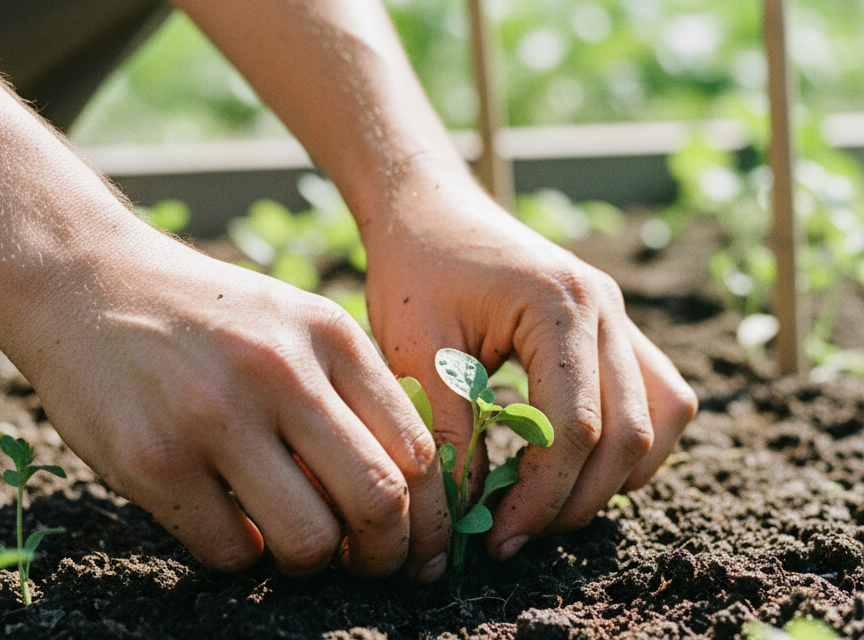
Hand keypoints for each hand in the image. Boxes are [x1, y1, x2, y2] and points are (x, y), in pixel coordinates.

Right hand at [12, 226, 450, 580]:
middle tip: (370, 565)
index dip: (429, 515)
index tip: (417, 544)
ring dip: (312, 563)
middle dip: (385, 555)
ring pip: (308, 539)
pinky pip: (230, 549)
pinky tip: (231, 525)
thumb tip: (401, 490)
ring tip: (294, 544)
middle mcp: (282, 371)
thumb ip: (352, 390)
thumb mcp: (297, 322)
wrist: (93, 281)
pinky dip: (242, 556)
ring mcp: (215, 414)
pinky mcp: (154, 458)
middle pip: (378, 499)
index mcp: (331, 335)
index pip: (417, 448)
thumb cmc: (211, 316)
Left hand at [363, 168, 696, 560]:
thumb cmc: (414, 267)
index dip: (541, 495)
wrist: (431, 210)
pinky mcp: (613, 326)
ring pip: (661, 416)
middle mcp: (605, 307)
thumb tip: (471, 509)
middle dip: (576, 499)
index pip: (576, 425)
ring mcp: (617, 314)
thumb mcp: (414, 346)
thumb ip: (448, 425)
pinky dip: (631, 441)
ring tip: (549, 505)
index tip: (497, 535)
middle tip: (517, 533)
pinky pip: (656, 395)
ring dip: (615, 475)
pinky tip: (577, 464)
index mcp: (558, 305)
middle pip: (629, 431)